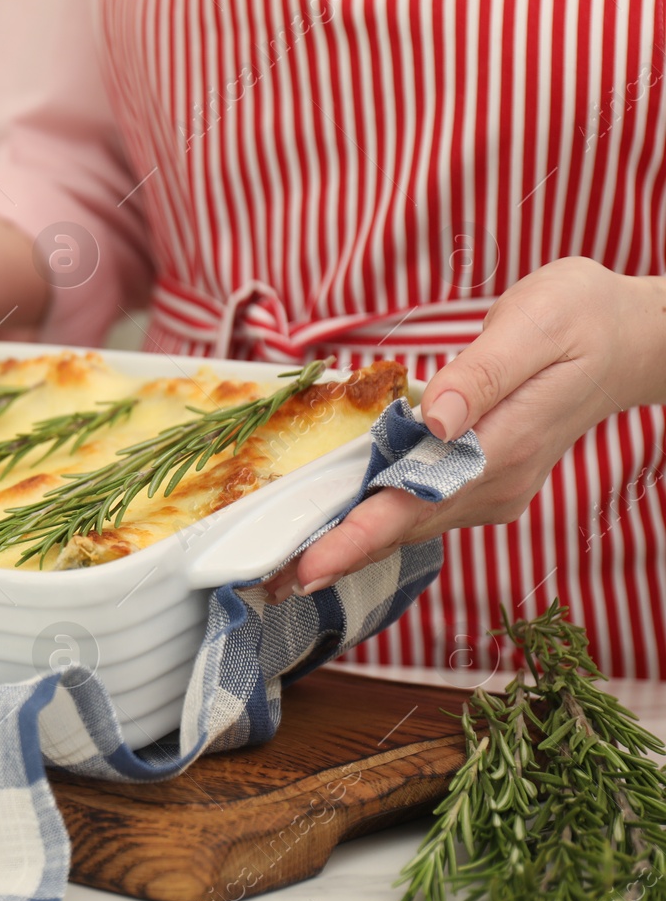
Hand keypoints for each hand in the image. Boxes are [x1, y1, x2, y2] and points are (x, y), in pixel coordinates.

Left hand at [276, 258, 665, 599]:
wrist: (630, 337)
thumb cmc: (579, 316)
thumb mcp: (533, 325)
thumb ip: (479, 374)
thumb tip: (433, 420)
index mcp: (505, 446)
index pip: (416, 503)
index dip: (357, 538)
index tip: (309, 569)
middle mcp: (497, 482)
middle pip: (403, 527)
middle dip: (336, 555)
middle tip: (270, 583)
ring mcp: (493, 488)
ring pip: (409, 524)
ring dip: (350, 545)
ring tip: (286, 570)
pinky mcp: (485, 482)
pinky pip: (420, 507)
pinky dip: (375, 520)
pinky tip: (335, 528)